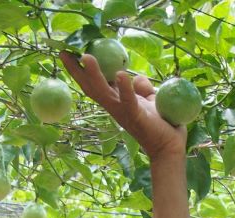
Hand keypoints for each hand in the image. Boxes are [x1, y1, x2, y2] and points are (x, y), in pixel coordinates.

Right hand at [59, 51, 186, 160]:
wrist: (170, 149)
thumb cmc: (161, 126)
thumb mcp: (151, 101)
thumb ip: (143, 89)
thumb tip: (137, 78)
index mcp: (118, 101)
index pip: (97, 83)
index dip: (83, 69)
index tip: (70, 53)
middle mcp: (116, 107)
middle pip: (92, 87)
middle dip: (77, 71)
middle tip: (64, 52)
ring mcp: (124, 112)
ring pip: (104, 93)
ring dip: (95, 75)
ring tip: (87, 57)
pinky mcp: (137, 117)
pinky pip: (129, 101)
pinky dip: (125, 88)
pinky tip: (121, 74)